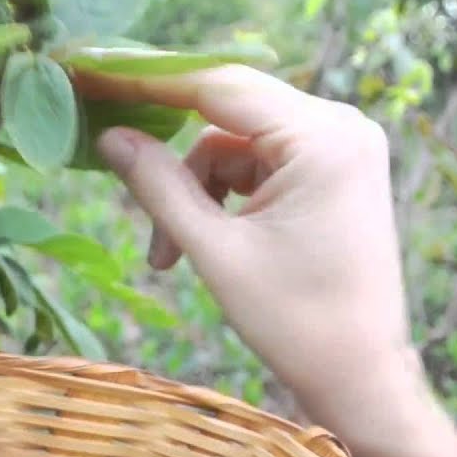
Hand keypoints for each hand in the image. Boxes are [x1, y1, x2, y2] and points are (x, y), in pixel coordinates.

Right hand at [75, 65, 426, 437]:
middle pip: (228, 111)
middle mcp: (341, 126)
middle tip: (113, 164)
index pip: (219, 86)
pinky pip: (258, 164)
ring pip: (236, 143)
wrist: (360, 376)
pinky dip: (222, 197)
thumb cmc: (294, 322)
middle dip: (172, 152)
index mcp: (323, 137)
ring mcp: (340, 148)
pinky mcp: (332, 172)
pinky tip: (198, 242)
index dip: (150, 83)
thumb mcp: (214, 250)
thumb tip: (108, 136)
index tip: (96, 80)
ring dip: (195, 189)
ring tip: (168, 253)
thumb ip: (158, 186)